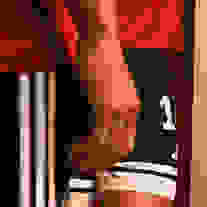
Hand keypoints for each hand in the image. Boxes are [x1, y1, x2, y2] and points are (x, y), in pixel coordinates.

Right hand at [70, 32, 139, 173]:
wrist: (100, 39)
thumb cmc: (100, 60)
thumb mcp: (107, 89)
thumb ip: (105, 109)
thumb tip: (94, 131)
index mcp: (133, 108)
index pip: (128, 144)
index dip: (112, 159)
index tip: (97, 165)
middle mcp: (130, 111)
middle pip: (121, 150)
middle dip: (101, 163)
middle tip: (83, 167)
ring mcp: (120, 108)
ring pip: (109, 147)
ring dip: (91, 158)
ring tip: (75, 159)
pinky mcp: (106, 104)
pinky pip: (99, 135)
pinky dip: (85, 146)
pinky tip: (74, 147)